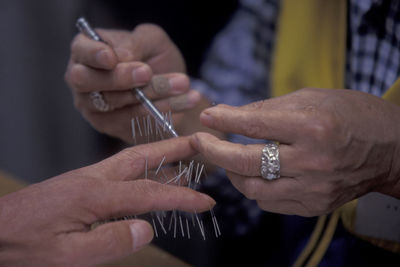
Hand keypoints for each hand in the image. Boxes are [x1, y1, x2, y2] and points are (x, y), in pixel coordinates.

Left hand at [0, 137, 213, 265]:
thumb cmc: (23, 247)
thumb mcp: (67, 256)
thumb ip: (111, 242)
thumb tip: (146, 230)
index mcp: (95, 195)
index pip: (150, 193)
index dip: (182, 197)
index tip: (206, 201)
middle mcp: (94, 178)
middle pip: (143, 157)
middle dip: (174, 150)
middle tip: (199, 144)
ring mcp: (87, 178)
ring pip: (132, 160)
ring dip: (160, 155)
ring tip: (183, 156)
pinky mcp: (81, 184)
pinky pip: (120, 170)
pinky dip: (142, 167)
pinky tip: (148, 174)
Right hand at [65, 25, 201, 142]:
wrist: (173, 87)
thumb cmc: (155, 57)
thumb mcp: (152, 40)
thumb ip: (137, 43)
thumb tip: (122, 56)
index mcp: (86, 50)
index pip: (81, 50)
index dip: (94, 55)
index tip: (112, 58)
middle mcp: (82, 79)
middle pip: (87, 81)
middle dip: (119, 78)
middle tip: (147, 73)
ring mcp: (93, 106)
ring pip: (115, 102)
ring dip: (151, 92)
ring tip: (182, 83)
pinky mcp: (110, 125)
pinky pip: (134, 119)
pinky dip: (162, 109)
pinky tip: (187, 100)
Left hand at [191, 88, 399, 215]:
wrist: (390, 148)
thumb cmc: (350, 115)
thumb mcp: (311, 99)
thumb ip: (267, 108)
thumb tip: (227, 114)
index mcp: (313, 127)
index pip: (254, 125)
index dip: (224, 120)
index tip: (206, 116)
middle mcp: (312, 162)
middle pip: (246, 162)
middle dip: (215, 151)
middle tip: (199, 141)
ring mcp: (314, 189)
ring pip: (252, 189)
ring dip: (233, 173)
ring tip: (229, 158)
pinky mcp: (314, 206)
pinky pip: (269, 203)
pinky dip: (256, 188)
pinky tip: (256, 174)